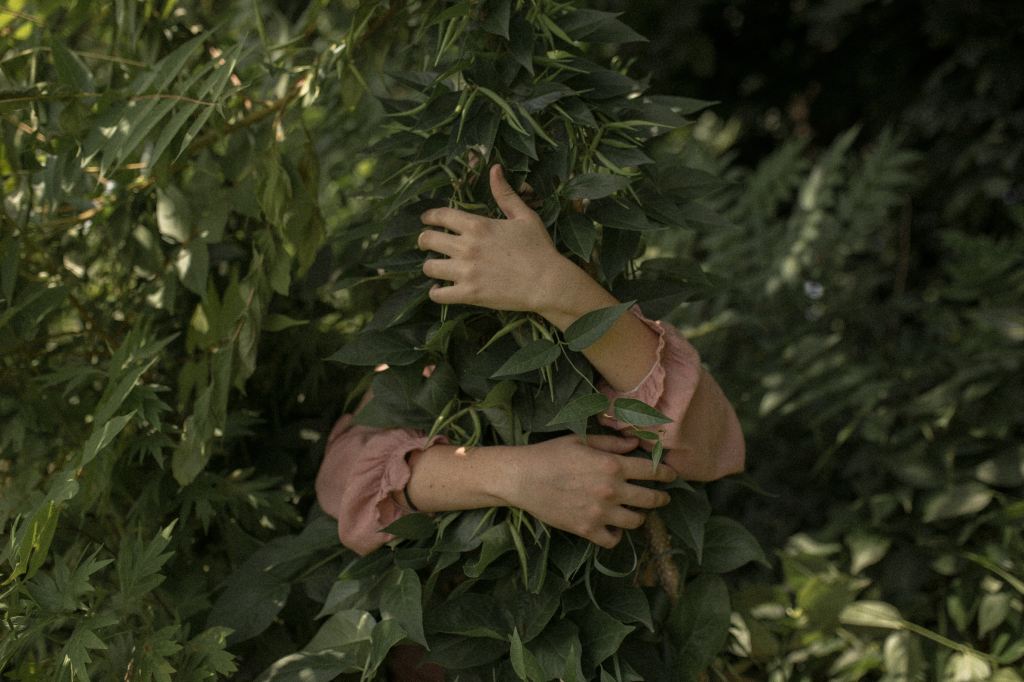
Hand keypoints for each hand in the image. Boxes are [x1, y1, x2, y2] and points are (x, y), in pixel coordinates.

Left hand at [418, 164, 569, 312]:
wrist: (548, 282)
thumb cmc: (539, 248)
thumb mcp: (524, 216)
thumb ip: (505, 194)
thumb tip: (494, 168)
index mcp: (477, 225)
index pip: (441, 215)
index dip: (429, 217)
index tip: (425, 220)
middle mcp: (466, 247)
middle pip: (428, 240)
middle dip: (424, 240)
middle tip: (426, 243)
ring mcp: (466, 272)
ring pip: (429, 267)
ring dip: (430, 266)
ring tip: (435, 267)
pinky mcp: (469, 294)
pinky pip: (439, 295)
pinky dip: (436, 292)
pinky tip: (439, 290)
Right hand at [497, 434, 676, 548]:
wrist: (521, 478)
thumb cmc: (550, 454)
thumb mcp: (581, 440)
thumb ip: (612, 444)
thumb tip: (636, 445)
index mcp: (612, 465)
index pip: (653, 471)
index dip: (667, 474)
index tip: (672, 476)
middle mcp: (611, 490)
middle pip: (650, 499)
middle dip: (661, 497)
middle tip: (662, 497)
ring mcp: (600, 513)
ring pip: (636, 521)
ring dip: (639, 516)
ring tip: (636, 512)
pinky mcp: (586, 530)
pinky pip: (613, 540)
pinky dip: (617, 535)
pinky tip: (614, 527)